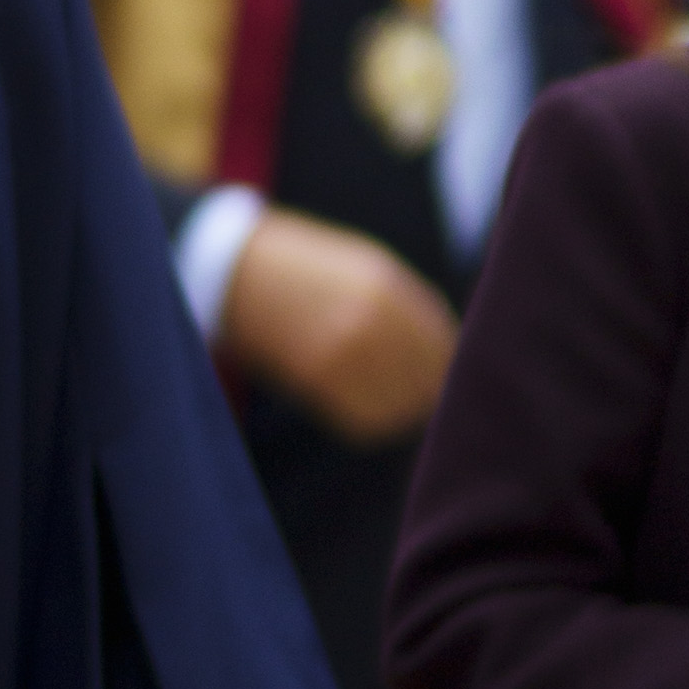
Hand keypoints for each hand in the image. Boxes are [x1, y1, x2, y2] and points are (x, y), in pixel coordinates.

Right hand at [215, 212, 459, 443]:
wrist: (239, 273)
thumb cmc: (310, 270)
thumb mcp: (369, 269)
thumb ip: (410, 307)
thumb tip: (448, 352)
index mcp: (389, 290)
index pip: (444, 347)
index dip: (445, 363)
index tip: (438, 368)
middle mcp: (371, 323)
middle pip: (427, 381)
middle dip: (427, 389)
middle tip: (417, 389)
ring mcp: (342, 354)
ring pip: (400, 406)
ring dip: (401, 408)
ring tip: (388, 396)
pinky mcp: (316, 380)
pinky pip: (365, 419)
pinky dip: (371, 418)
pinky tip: (363, 401)